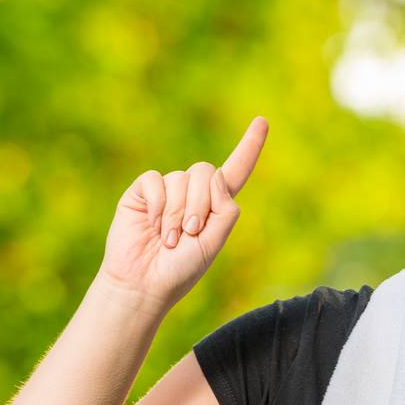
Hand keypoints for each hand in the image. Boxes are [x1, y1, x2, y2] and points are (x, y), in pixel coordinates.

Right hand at [97, 117, 267, 310]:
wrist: (143, 283)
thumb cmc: (180, 270)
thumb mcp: (213, 243)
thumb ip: (225, 209)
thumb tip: (218, 175)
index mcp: (216, 206)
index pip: (236, 171)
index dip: (249, 147)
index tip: (262, 121)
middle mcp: (192, 193)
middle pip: (207, 172)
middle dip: (200, 205)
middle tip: (188, 235)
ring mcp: (166, 191)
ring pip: (181, 179)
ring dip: (177, 213)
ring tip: (168, 239)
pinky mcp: (142, 192)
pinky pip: (156, 180)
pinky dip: (157, 205)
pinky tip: (152, 225)